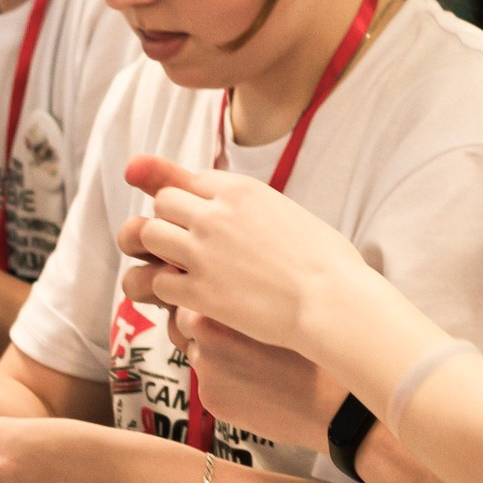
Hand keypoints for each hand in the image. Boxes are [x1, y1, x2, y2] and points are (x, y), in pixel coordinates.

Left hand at [116, 155, 371, 350]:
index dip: (192, 202)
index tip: (200, 220)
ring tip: (177, 269)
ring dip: (159, 253)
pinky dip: (167, 290)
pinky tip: (187, 299)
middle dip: (170, 223)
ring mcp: (202, 251)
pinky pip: (158, 282)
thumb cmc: (330, 264)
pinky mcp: (198, 291)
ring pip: (149, 235)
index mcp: (241, 189)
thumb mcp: (293, 215)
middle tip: (184, 246)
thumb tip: (257, 216)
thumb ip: (260, 209)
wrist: (333, 302)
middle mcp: (214, 213)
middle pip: (163, 203)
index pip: (190, 180)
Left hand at [168, 309, 340, 453]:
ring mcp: (206, 373)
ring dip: (213, 354)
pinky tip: (256, 381)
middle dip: (200, 325)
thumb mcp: (278, 306)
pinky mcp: (212, 401)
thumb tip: (222, 288)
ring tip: (252, 359)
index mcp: (218, 308)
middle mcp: (204, 340)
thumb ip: (244, 296)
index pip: (186, 294)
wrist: (334, 401)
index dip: (201, 297)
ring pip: (196, 354)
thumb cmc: (316, 346)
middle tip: (231, 331)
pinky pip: (209, 383)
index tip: (216, 300)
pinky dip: (224, 380)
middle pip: (182, 324)